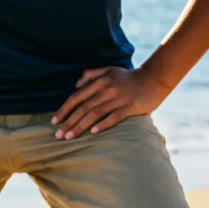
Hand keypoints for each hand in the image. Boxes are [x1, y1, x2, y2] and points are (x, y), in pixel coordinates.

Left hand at [51, 66, 168, 138]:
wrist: (154, 78)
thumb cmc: (128, 77)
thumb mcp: (109, 70)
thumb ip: (91, 74)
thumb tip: (76, 84)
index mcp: (99, 81)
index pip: (76, 97)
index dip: (64, 109)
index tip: (54, 121)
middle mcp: (106, 89)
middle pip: (83, 108)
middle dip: (68, 122)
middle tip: (58, 135)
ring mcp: (119, 98)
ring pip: (95, 114)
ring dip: (80, 126)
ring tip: (69, 137)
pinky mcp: (131, 106)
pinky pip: (114, 116)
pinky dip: (103, 124)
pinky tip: (93, 133)